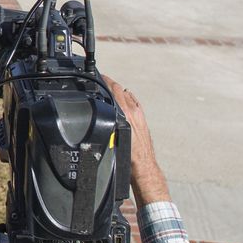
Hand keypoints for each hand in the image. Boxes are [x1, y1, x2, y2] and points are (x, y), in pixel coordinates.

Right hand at [101, 75, 168, 203]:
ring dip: (119, 92)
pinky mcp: (142, 121)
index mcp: (126, 114)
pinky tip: (122, 103)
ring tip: (109, 91)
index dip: (106, 81)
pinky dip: (126, 100)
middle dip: (111, 85)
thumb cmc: (128, 157)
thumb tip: (102, 109)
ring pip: (128, 97)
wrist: (143, 168)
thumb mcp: (113, 137)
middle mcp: (134, 112)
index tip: (99, 75)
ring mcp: (140, 116)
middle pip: (121, 90)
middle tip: (100, 82)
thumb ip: (108, 121)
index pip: (115, 89)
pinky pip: (134, 105)